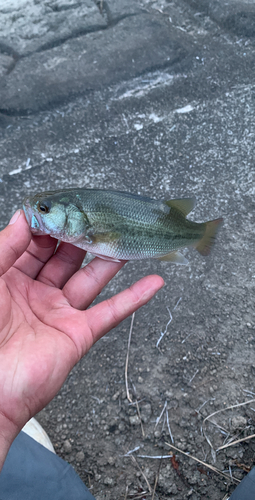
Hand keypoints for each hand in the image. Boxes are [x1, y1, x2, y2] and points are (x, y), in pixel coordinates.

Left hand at [0, 210, 163, 468]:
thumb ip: (6, 246)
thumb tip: (26, 216)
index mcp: (11, 279)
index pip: (38, 244)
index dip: (53, 226)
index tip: (69, 207)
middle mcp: (37, 293)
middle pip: (67, 258)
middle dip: (84, 237)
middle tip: (102, 216)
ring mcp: (60, 313)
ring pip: (91, 279)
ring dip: (110, 259)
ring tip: (127, 237)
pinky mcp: (79, 334)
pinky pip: (111, 312)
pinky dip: (135, 297)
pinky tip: (153, 282)